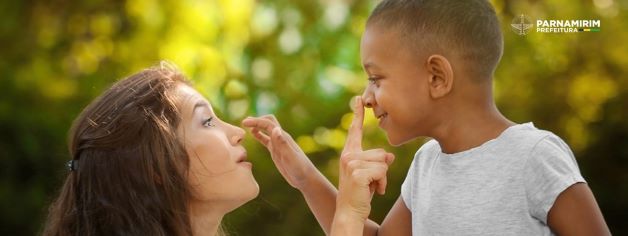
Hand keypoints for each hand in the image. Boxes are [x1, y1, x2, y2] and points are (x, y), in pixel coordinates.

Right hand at [242, 115, 316, 189]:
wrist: (306, 178)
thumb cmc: (300, 169)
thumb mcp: (291, 157)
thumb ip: (283, 143)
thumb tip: (275, 129)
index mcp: (283, 138)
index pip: (268, 124)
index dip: (256, 121)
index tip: (244, 123)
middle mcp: (281, 138)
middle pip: (268, 122)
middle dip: (256, 120)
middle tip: (244, 123)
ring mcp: (278, 145)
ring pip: (266, 130)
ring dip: (257, 126)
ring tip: (245, 126)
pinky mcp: (276, 151)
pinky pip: (266, 140)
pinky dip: (258, 135)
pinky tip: (252, 135)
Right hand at [336, 97, 394, 220]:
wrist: (350, 212)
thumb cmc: (360, 194)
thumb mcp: (371, 175)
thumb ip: (378, 163)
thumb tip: (390, 157)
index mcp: (349, 153)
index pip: (355, 131)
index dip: (358, 114)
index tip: (359, 98)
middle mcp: (348, 155)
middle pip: (381, 153)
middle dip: (382, 170)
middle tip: (371, 183)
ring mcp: (351, 163)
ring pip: (383, 163)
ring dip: (382, 178)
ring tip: (371, 187)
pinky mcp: (357, 172)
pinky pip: (382, 171)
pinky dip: (382, 184)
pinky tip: (374, 191)